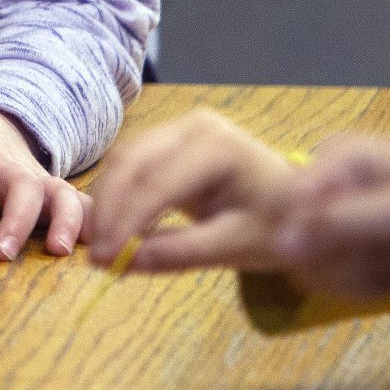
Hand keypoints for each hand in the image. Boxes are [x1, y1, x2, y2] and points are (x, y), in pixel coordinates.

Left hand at [0, 104, 83, 259]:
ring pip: (61, 193)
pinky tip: (98, 245)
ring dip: (65, 221)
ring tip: (59, 251)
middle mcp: (9, 165)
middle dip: (15, 220)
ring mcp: (38, 177)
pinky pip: (83, 203)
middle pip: (21, 186)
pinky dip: (94, 222)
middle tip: (2, 254)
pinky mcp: (58, 190)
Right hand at [81, 108, 300, 273]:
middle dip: (108, 210)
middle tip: (96, 257)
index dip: (126, 221)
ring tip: (101, 248)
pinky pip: (130, 165)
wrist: (293, 203)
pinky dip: (116, 196)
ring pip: (123, 161)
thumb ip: (183, 253)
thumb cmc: (274, 223)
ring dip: (106, 203)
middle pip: (132, 162)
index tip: (105, 260)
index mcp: (217, 146)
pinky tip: (114, 231)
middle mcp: (193, 126)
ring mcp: (178, 129)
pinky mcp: (168, 142)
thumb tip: (127, 263)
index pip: (157, 182)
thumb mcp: (237, 246)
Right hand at [267, 135, 389, 301]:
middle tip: (384, 258)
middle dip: (340, 260)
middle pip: (296, 239)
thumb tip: (277, 246)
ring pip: (318, 263)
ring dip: (357, 275)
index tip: (347, 251)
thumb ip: (338, 226)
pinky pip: (341, 276)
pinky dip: (370, 283)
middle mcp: (337, 184)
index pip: (285, 204)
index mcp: (339, 156)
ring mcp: (350, 217)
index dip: (307, 239)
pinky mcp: (366, 247)